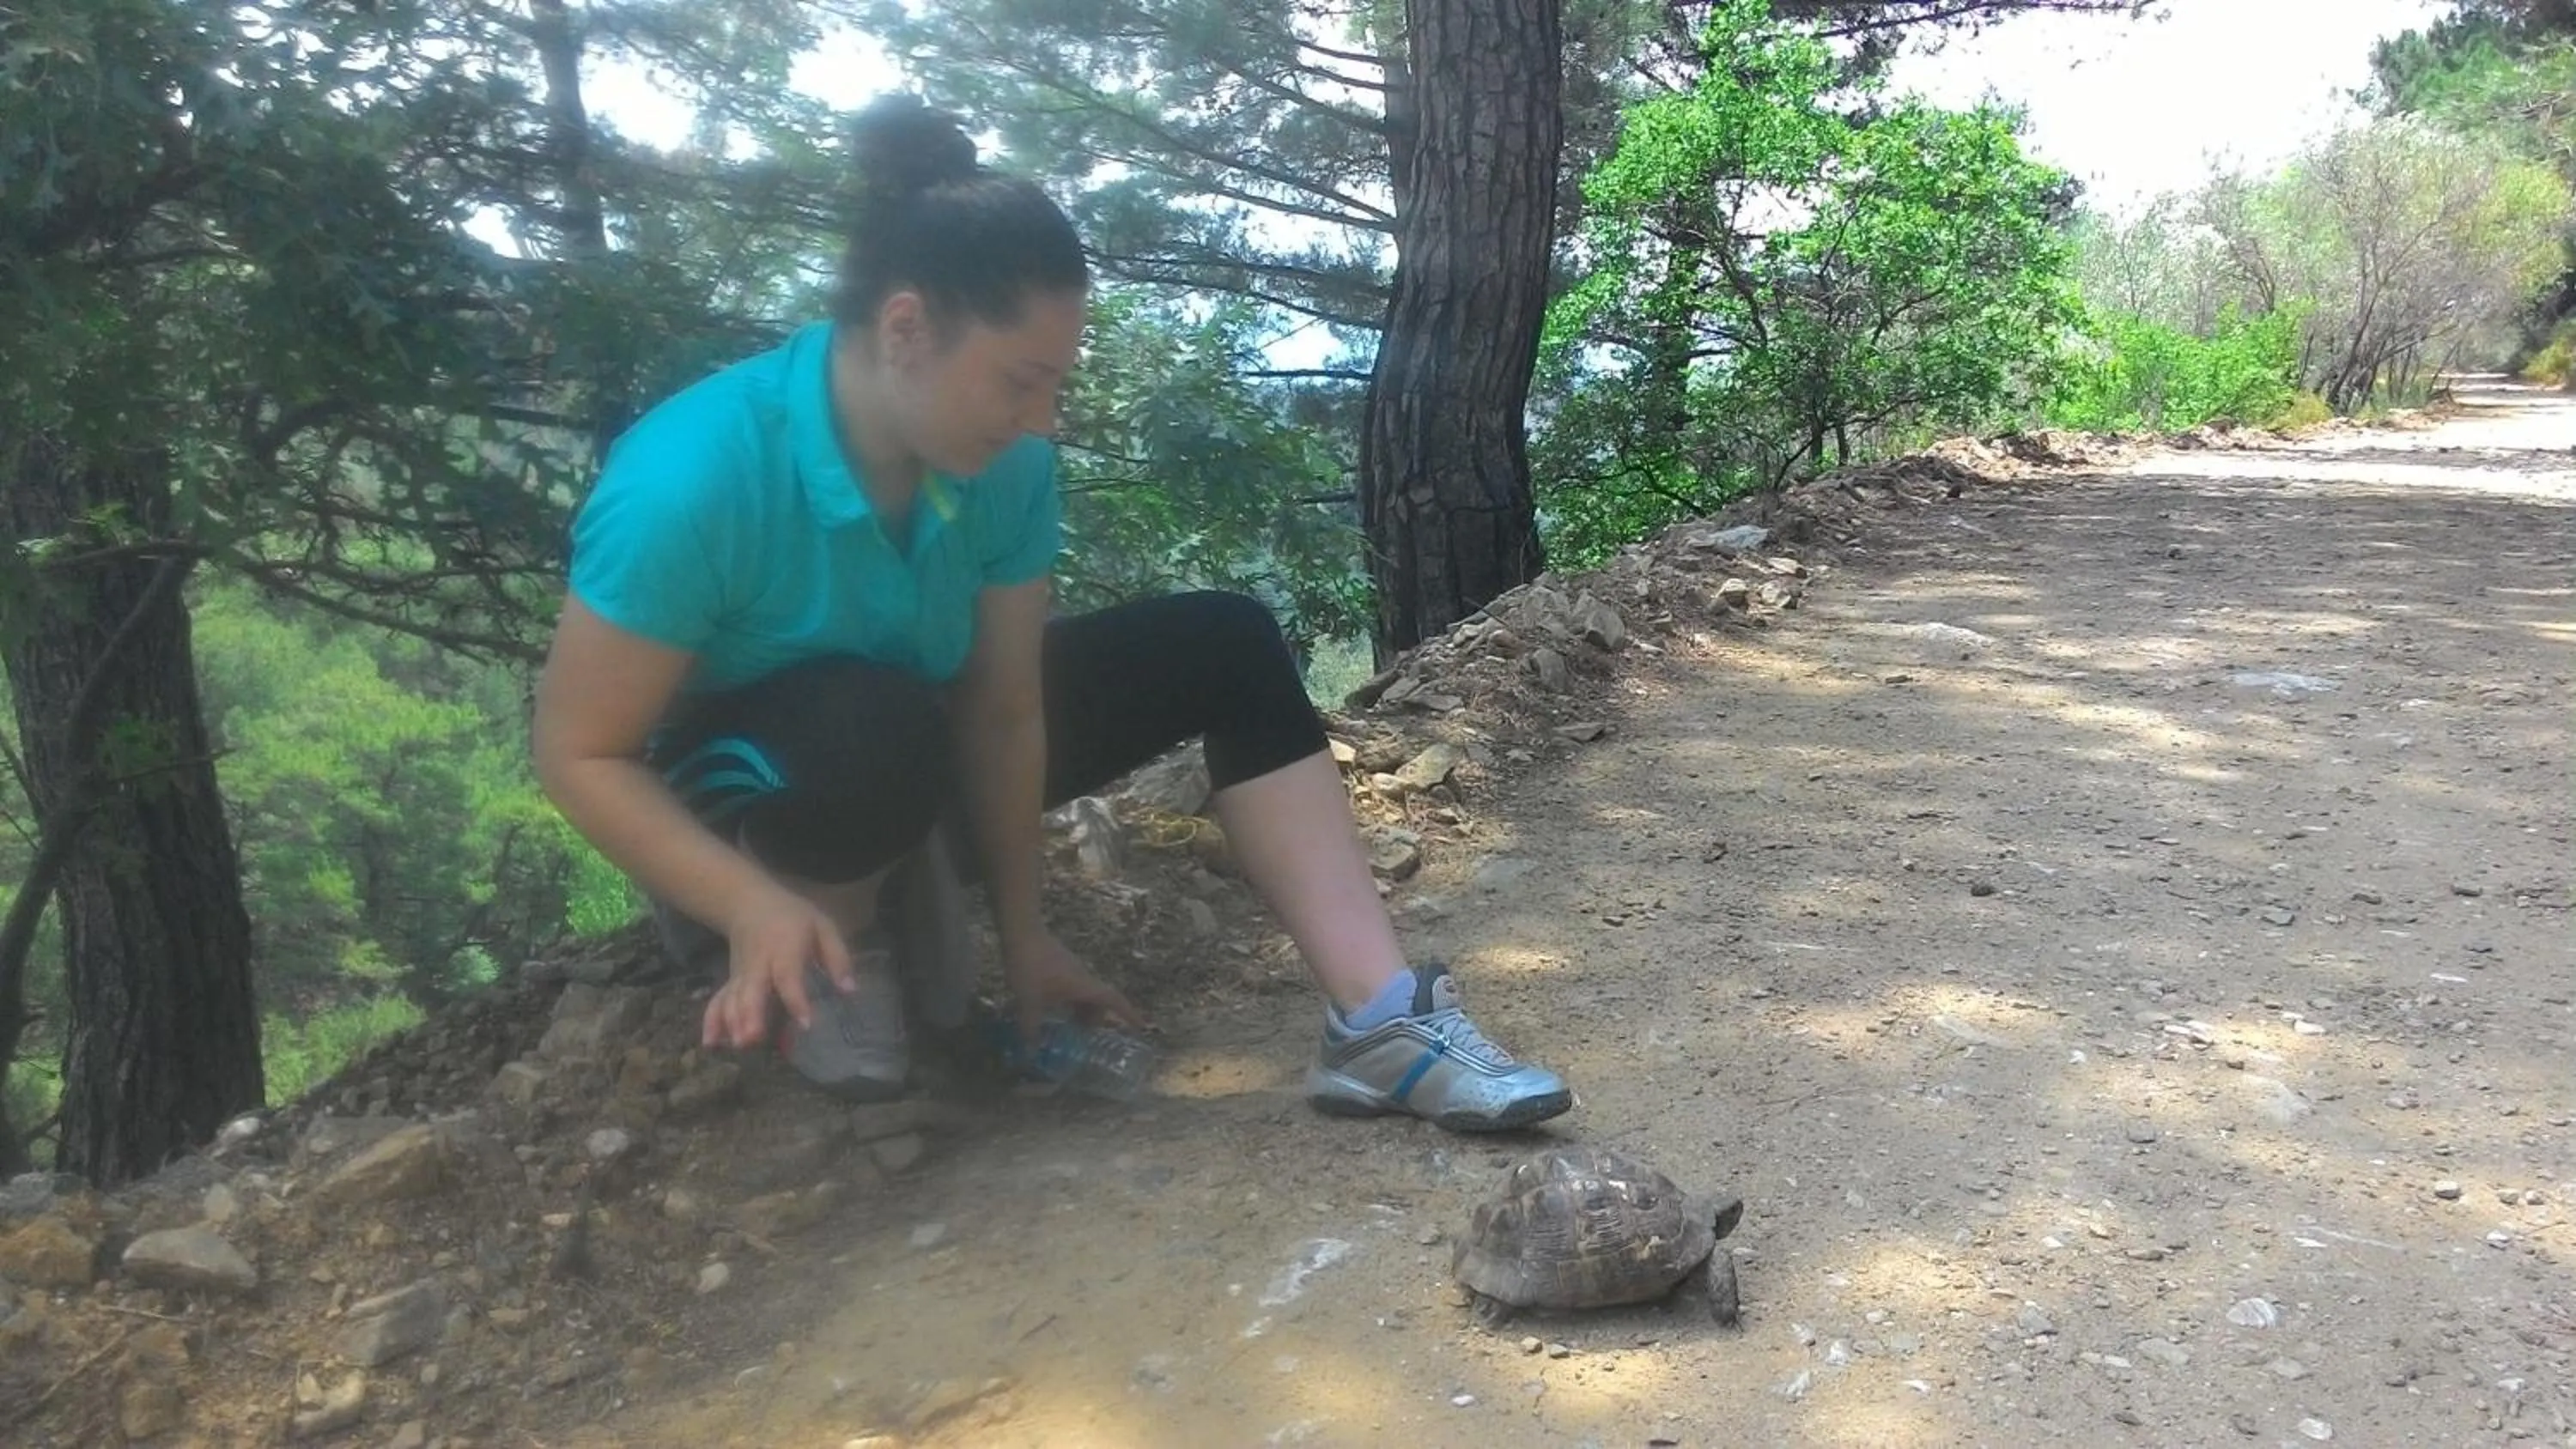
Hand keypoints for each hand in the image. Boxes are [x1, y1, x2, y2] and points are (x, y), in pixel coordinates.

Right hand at [704, 882, 854, 1049]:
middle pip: (752, 990)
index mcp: (785, 948)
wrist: (750, 903)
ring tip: (738, 1046)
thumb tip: (850, 990)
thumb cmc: (793, 917)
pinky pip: (718, 1000)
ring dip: (732, 1022)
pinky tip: (711, 1043)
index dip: (796, 1000)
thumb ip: (837, 957)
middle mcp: (759, 963)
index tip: (806, 1024)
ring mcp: (741, 973)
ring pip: (733, 998)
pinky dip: (712, 1021)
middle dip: (751, 1015)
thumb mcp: (822, 926)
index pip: (788, 976)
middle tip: (752, 1040)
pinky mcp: (731, 981)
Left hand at [1001, 929, 1145, 1045]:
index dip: (1129, 1014)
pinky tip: (1053, 1007)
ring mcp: (1072, 969)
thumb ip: (1031, 1026)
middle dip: (1097, 1018)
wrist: (1021, 931)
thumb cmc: (1030, 965)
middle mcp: (1083, 977)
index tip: (1141, 1027)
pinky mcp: (1061, 964)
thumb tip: (1030, 1053)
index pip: (1114, 1001)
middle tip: (1087, 1036)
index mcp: (1084, 986)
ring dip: (1083, 1010)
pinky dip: (1071, 1001)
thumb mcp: (1029, 1000)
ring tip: (1069, 1025)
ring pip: (1086, 993)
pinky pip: (1074, 987)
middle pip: (1100, 1000)